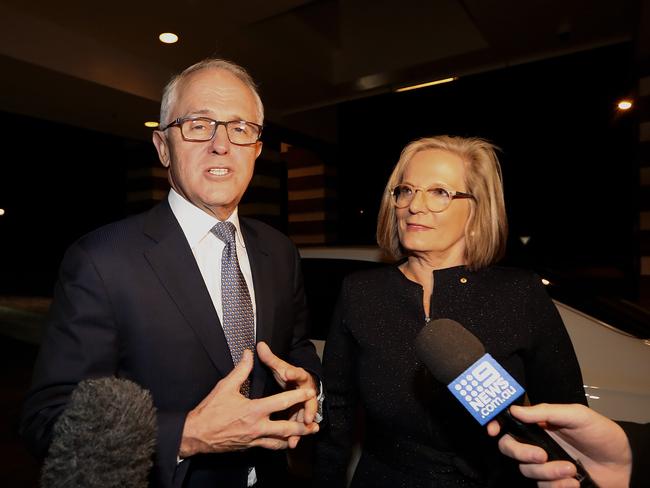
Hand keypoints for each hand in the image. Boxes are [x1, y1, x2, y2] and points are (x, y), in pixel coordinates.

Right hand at [179, 349, 317, 456]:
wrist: (196, 435)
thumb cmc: (210, 411)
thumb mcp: (225, 387)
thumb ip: (241, 370)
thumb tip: (249, 354)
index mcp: (253, 410)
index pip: (281, 403)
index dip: (297, 396)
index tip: (308, 391)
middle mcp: (256, 427)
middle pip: (287, 428)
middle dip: (302, 425)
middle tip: (314, 422)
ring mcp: (254, 439)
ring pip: (281, 441)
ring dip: (295, 437)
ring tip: (307, 433)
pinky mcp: (250, 446)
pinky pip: (270, 447)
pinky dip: (280, 444)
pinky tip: (287, 442)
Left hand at [256, 341, 318, 447]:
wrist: (301, 385)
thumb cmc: (289, 375)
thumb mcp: (280, 366)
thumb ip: (270, 359)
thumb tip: (260, 345)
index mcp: (299, 376)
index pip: (297, 373)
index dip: (292, 373)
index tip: (286, 373)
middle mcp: (305, 391)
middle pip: (309, 400)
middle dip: (307, 408)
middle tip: (306, 416)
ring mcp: (304, 405)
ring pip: (304, 416)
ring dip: (301, 426)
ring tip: (297, 436)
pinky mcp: (301, 415)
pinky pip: (299, 425)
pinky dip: (295, 434)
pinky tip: (292, 443)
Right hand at [486, 404, 631, 487]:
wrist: (624, 463)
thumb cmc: (602, 434)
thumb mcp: (577, 415)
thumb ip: (546, 411)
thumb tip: (515, 410)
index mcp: (539, 425)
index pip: (509, 423)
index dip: (495, 424)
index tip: (492, 429)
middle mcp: (537, 444)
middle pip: (509, 448)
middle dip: (521, 453)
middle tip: (542, 455)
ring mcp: (545, 465)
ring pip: (527, 471)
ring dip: (548, 472)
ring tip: (572, 469)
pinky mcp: (554, 483)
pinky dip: (557, 485)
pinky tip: (574, 481)